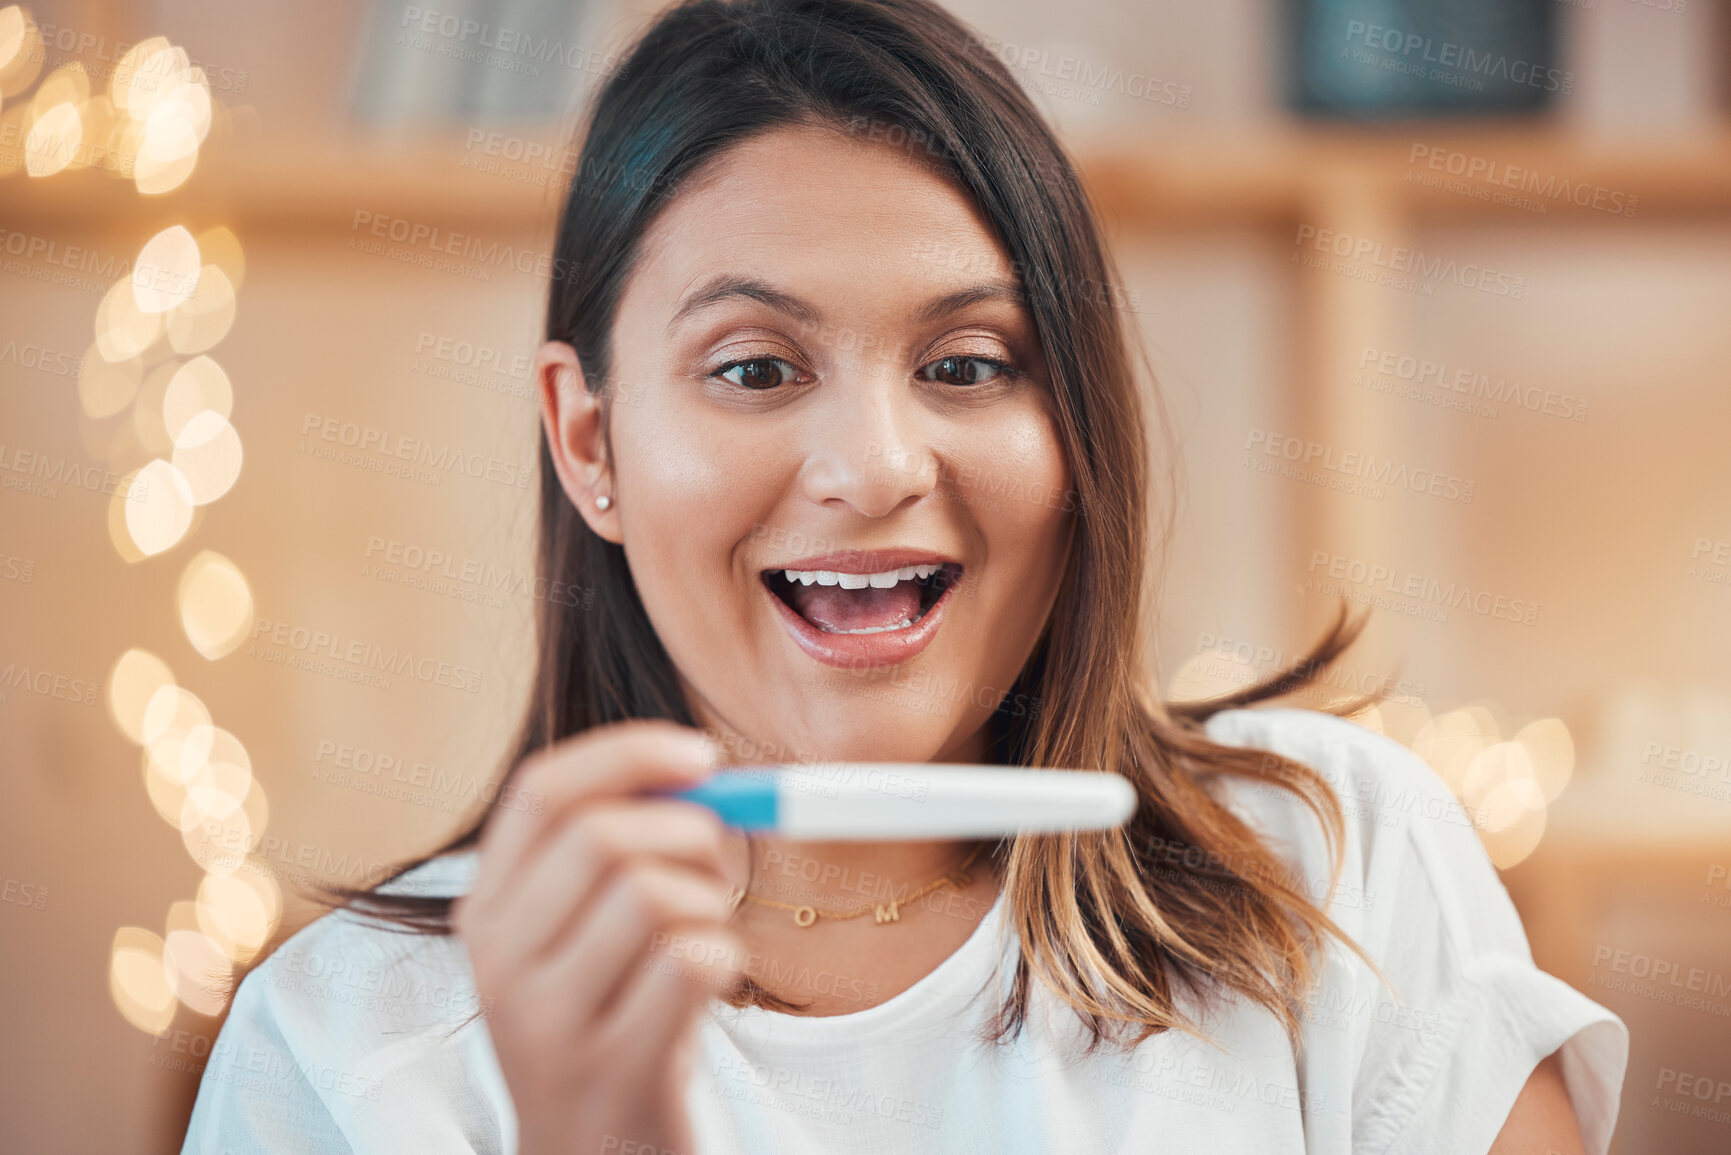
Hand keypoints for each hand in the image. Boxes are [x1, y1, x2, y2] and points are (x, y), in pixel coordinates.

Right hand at [452, 720, 743, 1154]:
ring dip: (710, 905)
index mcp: (487, 910)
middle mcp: (499, 963)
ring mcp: (547, 1022)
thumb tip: (696, 770)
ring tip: (704, 939)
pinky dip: (724, 958)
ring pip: (651, 894)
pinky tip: (707, 989)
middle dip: (687, 833)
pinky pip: (692, 961)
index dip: (628, 753)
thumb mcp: (587, 931)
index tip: (701, 755)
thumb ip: (620, 847)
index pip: (541, 792)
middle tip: (715, 865)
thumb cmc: (612, 1018)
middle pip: (601, 836)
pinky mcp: (610, 1068)